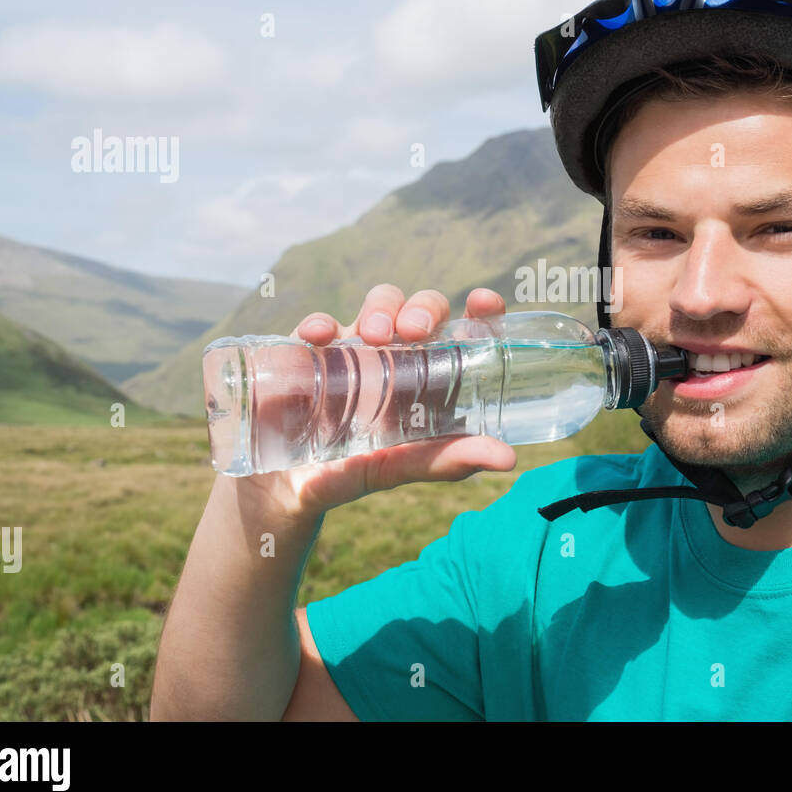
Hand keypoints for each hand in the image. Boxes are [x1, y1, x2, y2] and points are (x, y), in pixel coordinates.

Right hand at [226, 286, 515, 521]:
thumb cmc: (350, 473)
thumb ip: (447, 461)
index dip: (478, 311)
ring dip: (381, 308)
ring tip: (373, 334)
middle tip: (414, 331)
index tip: (485, 302)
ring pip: (378, 304)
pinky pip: (316, 324)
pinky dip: (319, 322)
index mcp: (427, 375)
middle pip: (420, 308)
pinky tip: (319, 335)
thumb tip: (507, 459)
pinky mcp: (307, 350)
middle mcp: (396, 353)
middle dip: (423, 308)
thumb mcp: (397, 468)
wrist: (284, 489)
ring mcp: (353, 347)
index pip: (460, 331)